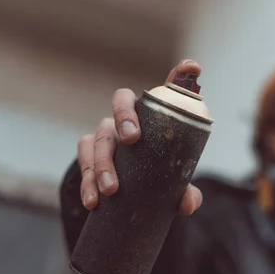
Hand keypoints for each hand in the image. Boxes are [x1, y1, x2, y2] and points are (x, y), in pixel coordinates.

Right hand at [77, 59, 203, 215]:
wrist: (124, 195)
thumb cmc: (153, 177)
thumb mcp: (171, 182)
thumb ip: (183, 190)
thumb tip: (187, 204)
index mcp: (151, 118)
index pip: (162, 92)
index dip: (177, 76)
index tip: (190, 69)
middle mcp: (126, 119)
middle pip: (121, 103)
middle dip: (125, 118)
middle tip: (131, 139)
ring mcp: (104, 134)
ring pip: (98, 138)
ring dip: (102, 164)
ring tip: (110, 189)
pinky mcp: (88, 154)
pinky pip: (83, 161)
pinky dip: (87, 182)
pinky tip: (93, 201)